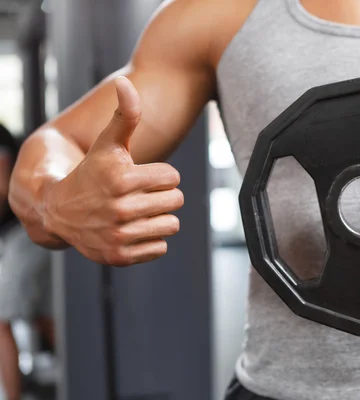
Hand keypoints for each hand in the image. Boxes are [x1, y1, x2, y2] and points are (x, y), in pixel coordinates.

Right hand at [42, 77, 183, 265]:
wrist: (60, 211)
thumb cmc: (91, 172)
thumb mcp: (108, 144)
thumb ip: (124, 115)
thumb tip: (126, 81)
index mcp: (121, 178)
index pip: (173, 178)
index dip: (161, 176)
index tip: (141, 177)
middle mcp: (119, 208)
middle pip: (175, 201)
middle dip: (162, 196)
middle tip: (140, 195)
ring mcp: (119, 234)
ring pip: (171, 225)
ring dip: (159, 218)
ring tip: (137, 212)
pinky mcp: (120, 256)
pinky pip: (161, 247)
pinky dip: (151, 239)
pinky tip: (131, 229)